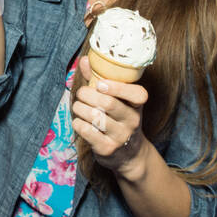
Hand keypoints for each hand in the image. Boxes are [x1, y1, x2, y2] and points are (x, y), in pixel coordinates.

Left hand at [70, 56, 149, 176]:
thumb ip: (99, 79)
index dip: (117, 87)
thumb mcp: (117, 100)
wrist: (129, 155)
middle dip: (88, 95)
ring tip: (78, 107)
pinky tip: (80, 122)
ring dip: (80, 108)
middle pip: (108, 103)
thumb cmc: (118, 120)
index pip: (137, 94)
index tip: (100, 84)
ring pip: (95, 117)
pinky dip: (78, 123)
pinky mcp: (107, 149)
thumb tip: (84, 60)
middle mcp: (132, 121)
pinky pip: (87, 131)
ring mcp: (121, 136)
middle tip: (81, 94)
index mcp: (137, 105)